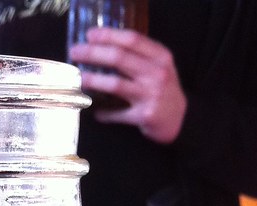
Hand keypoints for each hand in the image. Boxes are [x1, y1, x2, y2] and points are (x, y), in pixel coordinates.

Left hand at [69, 27, 186, 144]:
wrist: (181, 119)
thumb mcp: (159, 67)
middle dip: (93, 53)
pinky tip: (95, 112)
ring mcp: (150, 95)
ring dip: (94, 80)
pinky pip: (118, 114)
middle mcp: (156, 73)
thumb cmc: (164, 90)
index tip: (90, 35)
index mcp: (160, 56)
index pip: (131, 40)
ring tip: (80, 78)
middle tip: (76, 52)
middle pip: (119, 58)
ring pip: (116, 84)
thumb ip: (139, 56)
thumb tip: (105, 47)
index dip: (108, 35)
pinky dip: (105, 114)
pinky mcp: (144, 116)